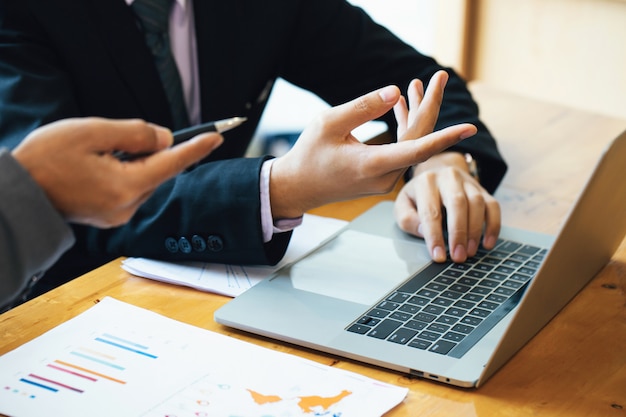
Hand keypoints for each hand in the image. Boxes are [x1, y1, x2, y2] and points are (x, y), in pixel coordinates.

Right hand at [12, 117, 222, 227]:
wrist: (17, 193)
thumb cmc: (45, 160)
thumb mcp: (91, 132)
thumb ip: (134, 133)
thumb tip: (166, 139)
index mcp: (125, 187)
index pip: (172, 163)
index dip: (197, 147)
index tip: (218, 136)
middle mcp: (127, 207)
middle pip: (158, 171)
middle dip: (150, 150)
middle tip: (123, 136)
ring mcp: (118, 215)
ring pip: (144, 179)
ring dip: (135, 161)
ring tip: (99, 152)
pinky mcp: (110, 216)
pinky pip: (130, 188)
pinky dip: (126, 172)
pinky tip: (100, 165)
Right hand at [270, 71, 476, 218]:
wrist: (297, 187)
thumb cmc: (309, 154)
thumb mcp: (329, 123)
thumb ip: (363, 107)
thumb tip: (396, 91)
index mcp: (372, 165)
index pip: (417, 150)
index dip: (444, 137)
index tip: (469, 127)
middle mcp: (384, 177)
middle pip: (419, 141)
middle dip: (430, 107)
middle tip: (440, 77)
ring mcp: (384, 180)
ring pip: (411, 145)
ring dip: (416, 116)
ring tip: (419, 84)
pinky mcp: (380, 177)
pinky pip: (401, 151)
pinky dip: (405, 129)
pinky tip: (403, 107)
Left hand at [394, 152, 500, 263]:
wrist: (437, 172)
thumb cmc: (418, 196)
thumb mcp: (403, 205)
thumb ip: (408, 219)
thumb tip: (425, 233)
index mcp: (425, 182)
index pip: (430, 211)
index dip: (435, 236)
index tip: (439, 256)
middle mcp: (448, 178)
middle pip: (457, 203)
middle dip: (458, 232)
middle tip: (459, 256)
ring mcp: (467, 182)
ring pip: (477, 203)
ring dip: (475, 230)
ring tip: (470, 252)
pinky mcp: (482, 189)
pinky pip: (493, 206)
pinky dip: (493, 226)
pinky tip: (487, 243)